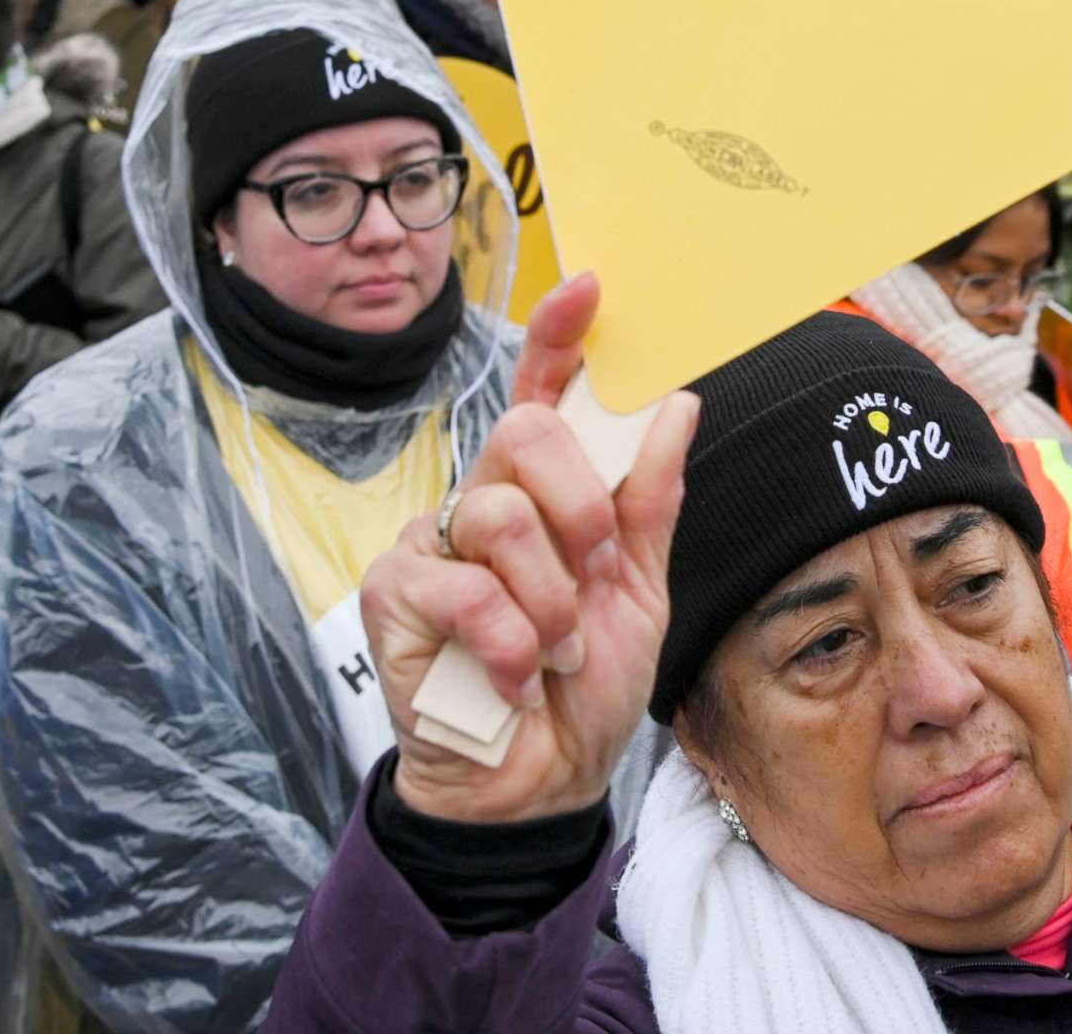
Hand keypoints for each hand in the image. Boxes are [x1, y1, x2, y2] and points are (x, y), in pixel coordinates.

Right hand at [365, 273, 696, 824]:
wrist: (542, 784)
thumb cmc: (584, 687)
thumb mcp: (640, 592)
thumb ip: (649, 501)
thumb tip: (677, 403)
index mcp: (544, 491)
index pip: (544, 394)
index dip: (560, 337)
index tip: (591, 287)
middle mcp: (483, 500)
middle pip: (525, 432)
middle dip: (579, 503)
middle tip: (598, 571)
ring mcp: (433, 543)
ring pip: (500, 513)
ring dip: (552, 598)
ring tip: (558, 650)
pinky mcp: (393, 593)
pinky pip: (467, 588)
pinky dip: (513, 644)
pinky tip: (518, 680)